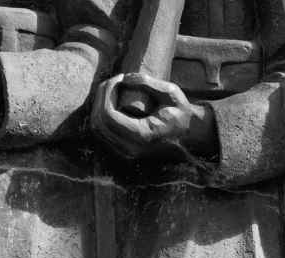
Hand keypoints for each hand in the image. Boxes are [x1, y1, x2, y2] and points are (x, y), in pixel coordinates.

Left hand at [92, 73, 215, 160]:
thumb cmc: (180, 113)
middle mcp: (131, 149)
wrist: (188, 134)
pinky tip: (112, 100)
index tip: (119, 78)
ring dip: (99, 104)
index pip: (108, 115)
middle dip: (101, 96)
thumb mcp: (171, 93)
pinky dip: (101, 114)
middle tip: (115, 81)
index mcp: (142, 136)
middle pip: (98, 122)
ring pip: (97, 128)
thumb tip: (125, 78)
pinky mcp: (123, 150)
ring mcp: (126, 152)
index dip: (107, 93)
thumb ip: (149, 83)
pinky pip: (102, 132)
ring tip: (113, 89)